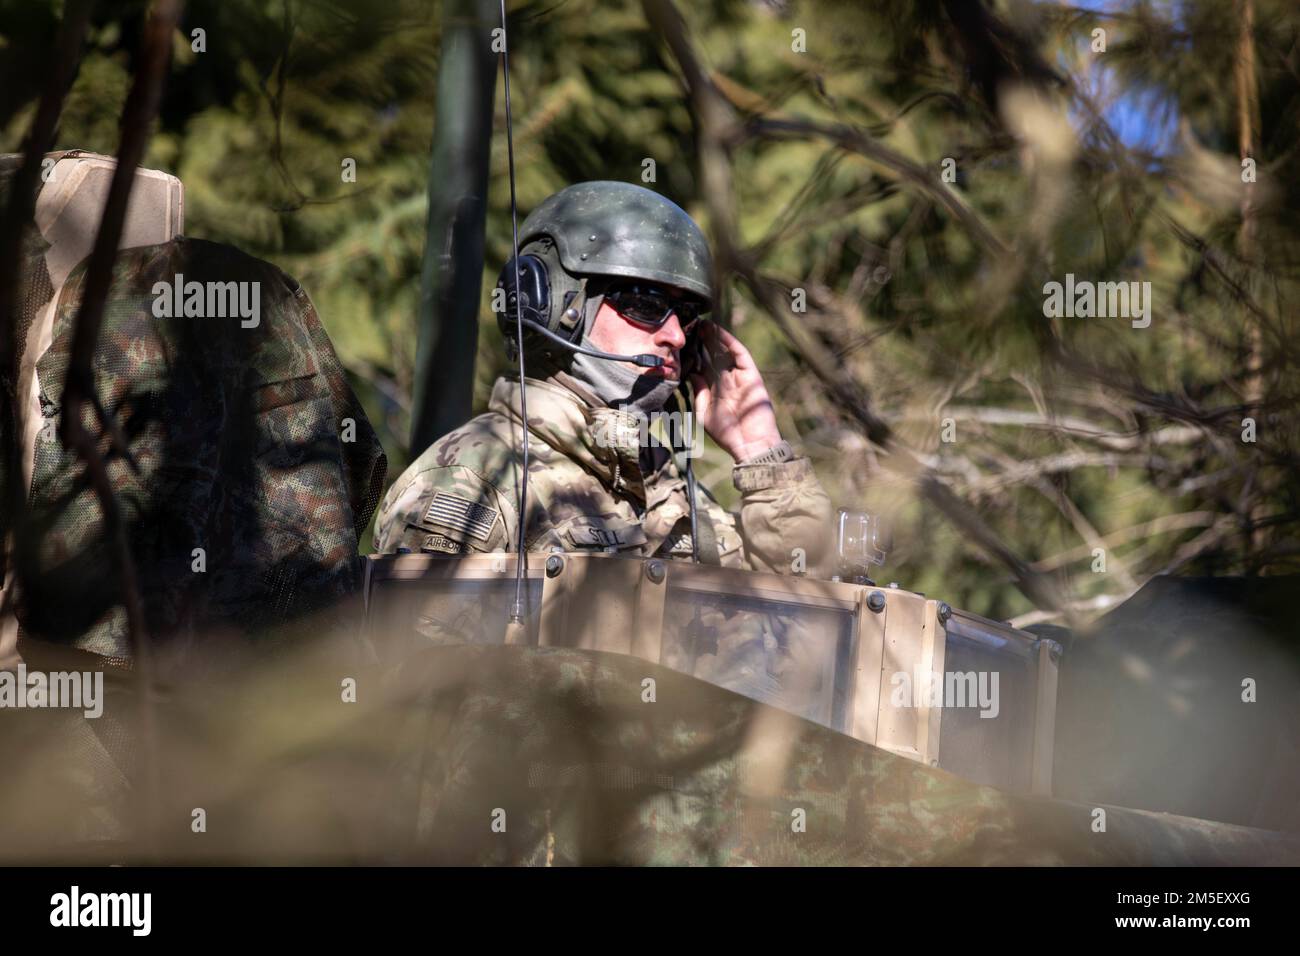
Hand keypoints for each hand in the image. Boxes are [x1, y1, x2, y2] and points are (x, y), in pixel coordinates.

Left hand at [688, 321, 782, 462]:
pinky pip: (740, 354)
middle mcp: (726, 380)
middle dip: (702, 342)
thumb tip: (692, 374)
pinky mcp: (751, 374)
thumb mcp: (704, 412)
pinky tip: (717, 331)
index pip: (702, 367)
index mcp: (715, 390)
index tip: (680, 343)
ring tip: (701, 324)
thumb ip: (698, 392)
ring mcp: (739, 376)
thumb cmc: (727, 433)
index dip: (692, 354)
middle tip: (689, 327)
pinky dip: (729, 341)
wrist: (749, 444)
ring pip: (725, 352)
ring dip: (714, 338)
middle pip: (713, 356)